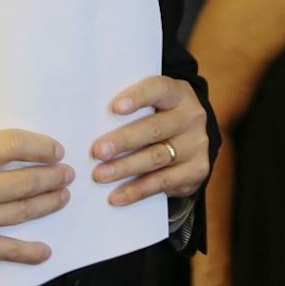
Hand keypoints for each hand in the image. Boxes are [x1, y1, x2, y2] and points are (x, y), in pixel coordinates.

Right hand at [0, 129, 70, 271]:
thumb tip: (6, 152)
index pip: (11, 146)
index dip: (39, 147)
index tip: (55, 150)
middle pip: (24, 181)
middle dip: (51, 176)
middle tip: (66, 174)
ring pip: (22, 212)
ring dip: (48, 203)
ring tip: (62, 196)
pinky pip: (8, 250)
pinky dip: (29, 252)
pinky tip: (45, 250)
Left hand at [89, 75, 208, 205]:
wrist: (190, 142)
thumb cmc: (157, 118)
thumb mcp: (151, 105)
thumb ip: (128, 109)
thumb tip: (87, 121)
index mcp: (178, 93)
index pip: (159, 89)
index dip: (138, 97)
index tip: (114, 108)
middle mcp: (191, 117)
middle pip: (154, 128)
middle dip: (123, 140)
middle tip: (97, 151)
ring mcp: (196, 145)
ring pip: (157, 157)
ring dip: (125, 167)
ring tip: (100, 175)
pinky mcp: (197, 171)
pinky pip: (163, 182)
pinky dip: (137, 190)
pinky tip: (116, 196)